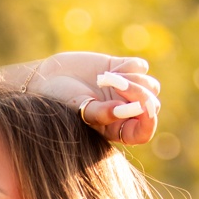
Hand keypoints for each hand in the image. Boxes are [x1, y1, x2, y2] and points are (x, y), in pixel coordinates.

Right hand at [20, 52, 159, 146]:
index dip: (149, 122)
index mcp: (116, 128)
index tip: (144, 108)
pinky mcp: (124, 69)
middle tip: (116, 86)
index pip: (143, 132)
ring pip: (151, 85)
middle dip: (139, 94)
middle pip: (151, 105)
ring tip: (106, 79)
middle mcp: (125, 111)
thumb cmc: (59, 101)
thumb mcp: (77, 110)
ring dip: (133, 80)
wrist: (48, 78)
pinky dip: (128, 67)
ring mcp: (127, 90)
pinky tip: (107, 71)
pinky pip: (141, 67)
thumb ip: (100, 113)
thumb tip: (123, 110)